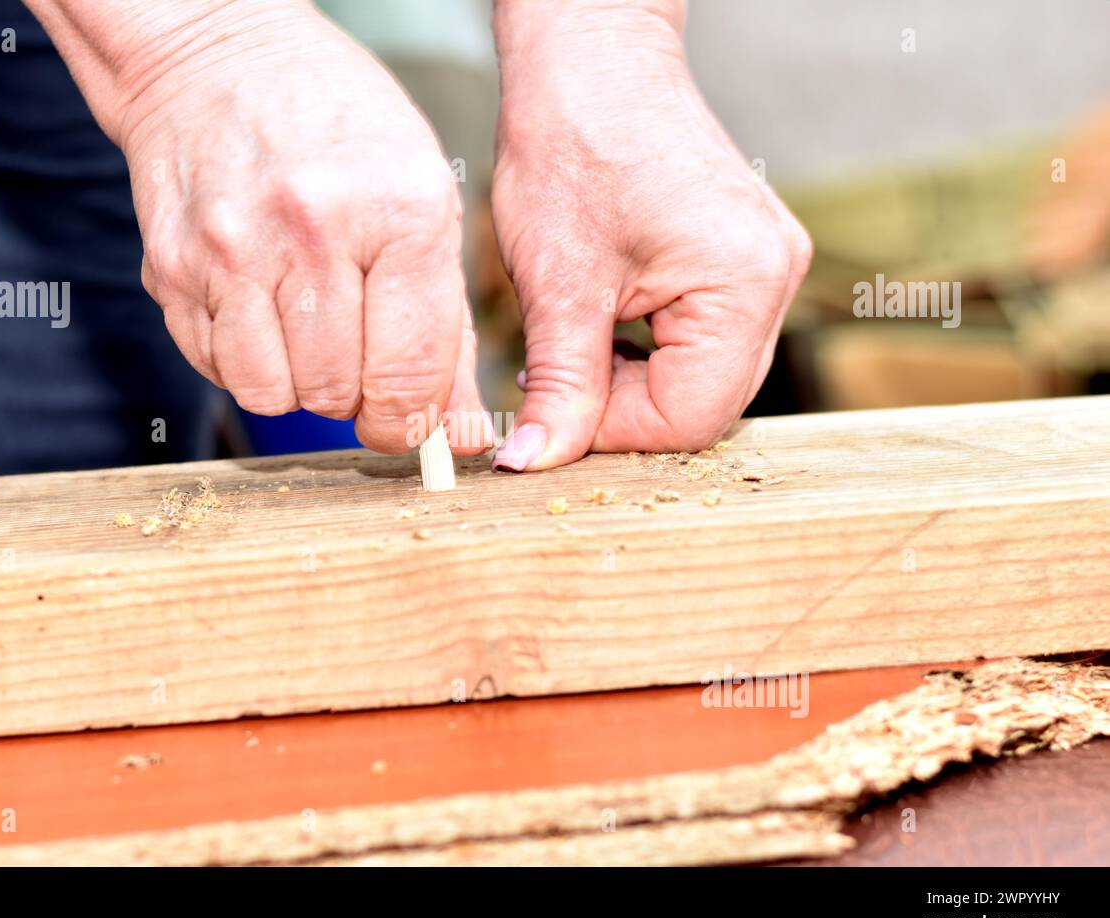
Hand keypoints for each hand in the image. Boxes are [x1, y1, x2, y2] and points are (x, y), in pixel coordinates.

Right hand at [30, 0, 487, 453]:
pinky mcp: (173, 267)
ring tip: (305, 330)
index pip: (408, 376)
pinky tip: (259, 307)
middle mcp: (314, 231)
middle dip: (352, 397)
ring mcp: (234, 250)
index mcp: (401, 213)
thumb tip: (463, 437)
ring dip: (295, 384)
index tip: (402, 416)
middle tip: (354, 357)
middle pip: (336, 395)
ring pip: (271, 395)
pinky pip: (216, 367)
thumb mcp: (424, 203)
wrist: (216, 57)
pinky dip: (243, 360)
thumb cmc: (338, 128)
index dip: (408, 420)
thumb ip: (448, 332)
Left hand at [489, 0, 810, 470]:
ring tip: (577, 338)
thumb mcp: (557, 284)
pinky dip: (650, 352)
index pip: (689, 418)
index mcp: (743, 283)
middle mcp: (775, 278)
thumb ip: (558, 387)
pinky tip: (604, 323)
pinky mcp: (743, 261)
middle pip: (706, 405)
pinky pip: (704, 341)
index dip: (612, 432)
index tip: (551, 413)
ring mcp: (767, 268)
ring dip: (634, 382)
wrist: (590, 60)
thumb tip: (535, 464)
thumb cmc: (574, 143)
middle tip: (557, 379)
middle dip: (624, 409)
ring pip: (703, 378)